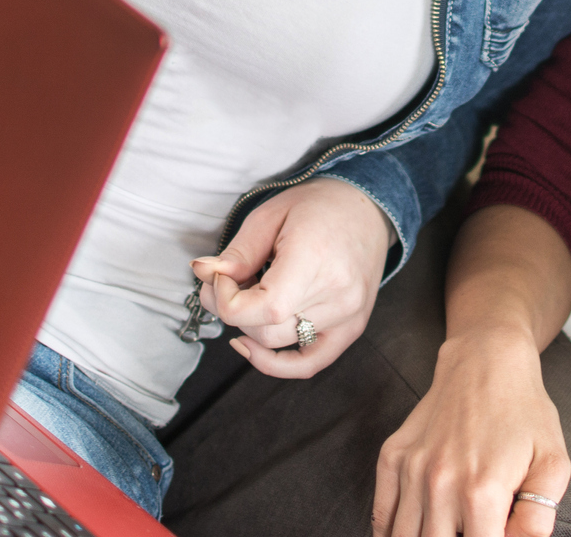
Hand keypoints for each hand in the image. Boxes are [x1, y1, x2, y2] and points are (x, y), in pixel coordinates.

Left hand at [190, 177, 393, 377]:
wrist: (367, 208)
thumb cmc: (319, 206)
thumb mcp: (270, 216)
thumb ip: (237, 252)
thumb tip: (203, 274)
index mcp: (316, 261)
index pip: (260, 309)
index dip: (225, 300)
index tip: (219, 277)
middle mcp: (338, 295)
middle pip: (264, 330)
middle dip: (232, 310)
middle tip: (225, 282)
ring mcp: (348, 316)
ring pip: (278, 344)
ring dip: (250, 327)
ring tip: (249, 296)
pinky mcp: (352, 328)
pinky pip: (310, 364)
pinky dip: (277, 365)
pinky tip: (252, 347)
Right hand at [373, 330, 570, 536]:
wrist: (486, 360)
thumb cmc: (525, 413)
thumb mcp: (553, 463)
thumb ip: (538, 518)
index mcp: (482, 493)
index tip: (494, 536)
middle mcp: (440, 484)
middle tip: (469, 531)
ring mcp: (411, 470)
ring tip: (443, 532)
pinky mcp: (393, 456)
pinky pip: (380, 513)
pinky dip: (388, 533)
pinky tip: (409, 534)